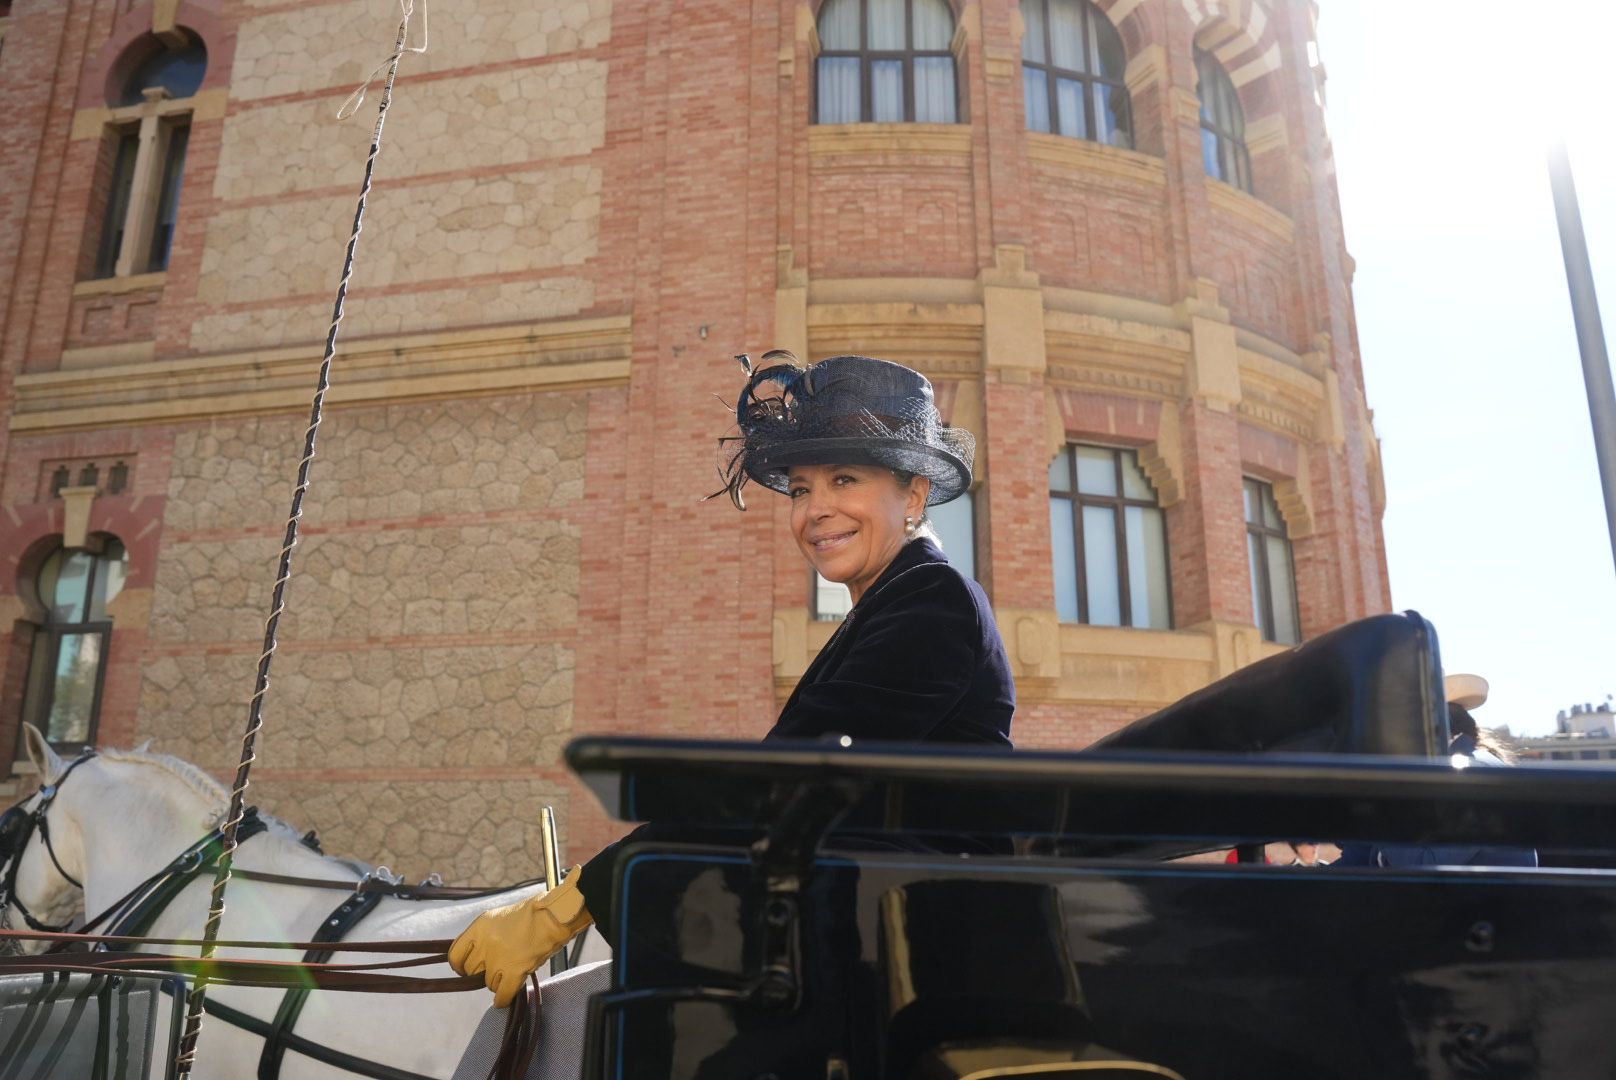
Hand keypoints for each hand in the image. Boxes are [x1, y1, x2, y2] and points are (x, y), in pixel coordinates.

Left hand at [448, 866, 592, 1007]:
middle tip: (496, 967)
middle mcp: (486, 943)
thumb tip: (476, 958)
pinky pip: (502, 993)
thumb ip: (483, 937)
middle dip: (482, 972)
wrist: (554, 915)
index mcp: (480, 927)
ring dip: (498, 981)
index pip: (455, 955)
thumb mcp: (498, 918)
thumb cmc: (531, 914)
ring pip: (488, 983)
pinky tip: (503, 999)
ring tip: (510, 972)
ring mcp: (500, 958)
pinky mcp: (516, 970)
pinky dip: (502, 998)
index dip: (460, 965)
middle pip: (472, 971)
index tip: (466, 969)